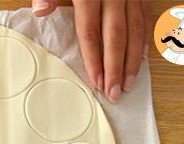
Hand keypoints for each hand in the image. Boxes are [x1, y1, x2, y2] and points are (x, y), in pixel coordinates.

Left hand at [32, 0, 150, 101]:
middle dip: (116, 67)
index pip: (91, 31)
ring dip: (133, 59)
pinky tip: (140, 60)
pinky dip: (143, 40)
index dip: (94, 58)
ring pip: (135, 28)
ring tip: (129, 83)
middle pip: (116, 35)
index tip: (97, 82)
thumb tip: (40, 10)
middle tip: (115, 93)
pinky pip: (144, 17)